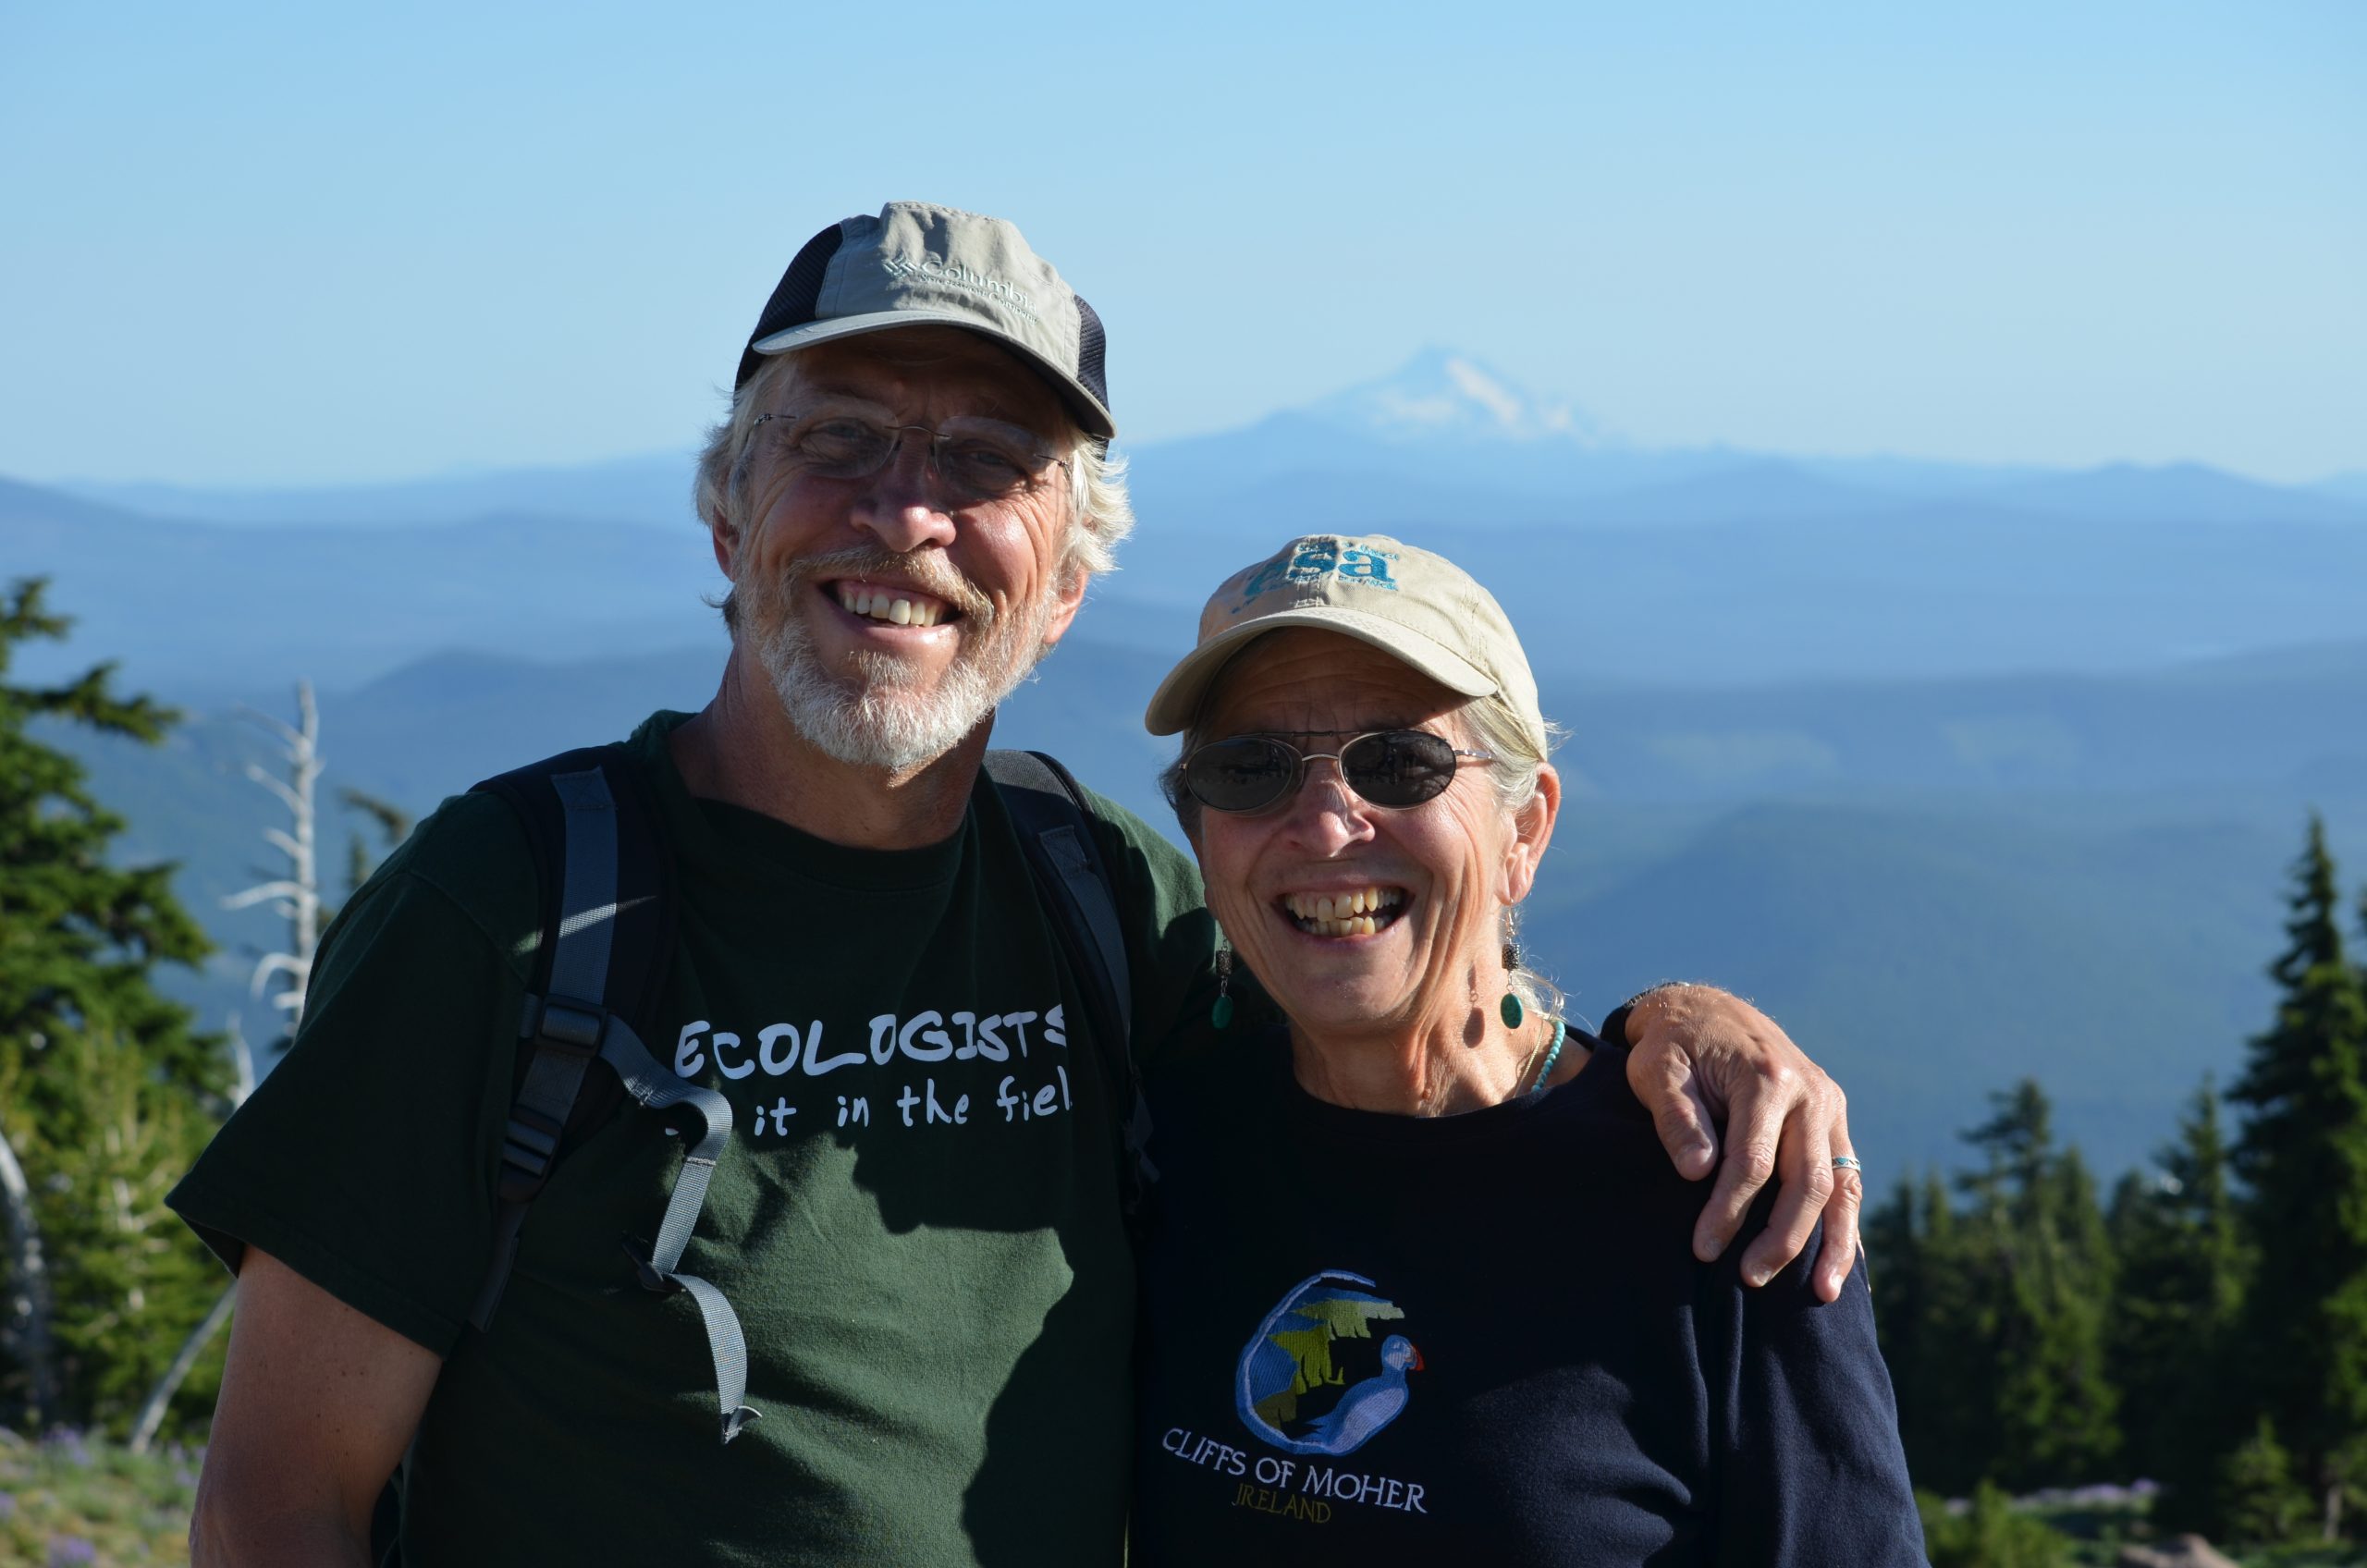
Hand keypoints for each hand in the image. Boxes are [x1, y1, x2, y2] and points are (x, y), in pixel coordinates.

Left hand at [1621, 985, 1860, 1301]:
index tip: (1703, 1248)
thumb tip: (1698, 1173)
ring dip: (1833, 1243)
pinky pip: (1848, 1180)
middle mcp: (1810, 1093)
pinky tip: (1841, 1266)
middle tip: (1748, 1279)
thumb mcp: (1658, 1070)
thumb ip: (1677, 1118)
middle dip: (1780, 1237)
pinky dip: (1846, 1224)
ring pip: (1842, 1185)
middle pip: (1807, 1180)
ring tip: (1820, 1295)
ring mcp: (1829, 1107)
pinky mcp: (1834, 1121)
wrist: (1707, 1011)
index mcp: (1767, 1077)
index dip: (1728, 1210)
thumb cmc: (1674, 1047)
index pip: (1753, 1161)